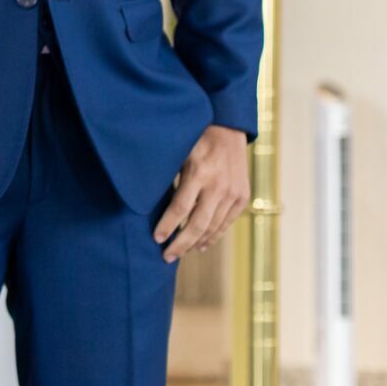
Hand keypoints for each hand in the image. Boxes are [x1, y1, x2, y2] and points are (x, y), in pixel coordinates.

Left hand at [155, 125, 248, 262]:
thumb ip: (167, 176)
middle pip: (198, 224)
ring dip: (196, 243)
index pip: (180, 208)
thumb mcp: (177, 152)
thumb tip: (144, 200)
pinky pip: (226, 223)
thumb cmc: (194, 138)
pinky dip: (213, 236)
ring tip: (180, 252)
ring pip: (213, 227)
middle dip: (180, 243)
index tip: (156, 238)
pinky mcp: (242, 197)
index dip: (168, 225)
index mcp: (199, 173)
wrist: (228, 128)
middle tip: (166, 256)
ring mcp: (233, 193)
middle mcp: (218, 186)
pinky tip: (201, 245)